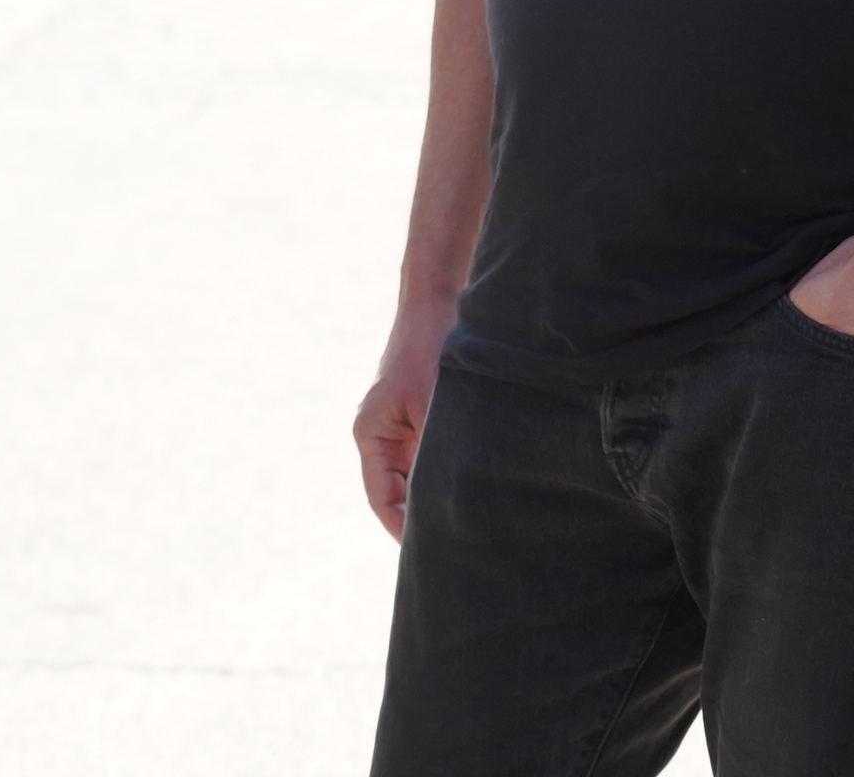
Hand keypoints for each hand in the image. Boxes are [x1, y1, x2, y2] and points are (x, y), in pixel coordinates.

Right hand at [353, 300, 454, 541]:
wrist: (439, 296)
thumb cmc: (432, 346)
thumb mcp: (435, 403)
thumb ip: (437, 449)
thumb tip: (452, 498)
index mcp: (372, 437)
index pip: (383, 501)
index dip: (404, 532)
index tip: (429, 557)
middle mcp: (384, 437)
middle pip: (401, 494)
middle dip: (425, 520)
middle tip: (457, 550)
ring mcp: (405, 428)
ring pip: (421, 478)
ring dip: (441, 496)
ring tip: (472, 526)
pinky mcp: (427, 417)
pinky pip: (436, 457)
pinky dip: (452, 473)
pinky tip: (481, 489)